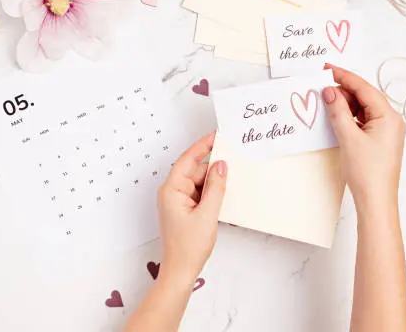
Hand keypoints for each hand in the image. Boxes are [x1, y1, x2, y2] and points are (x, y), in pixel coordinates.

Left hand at [157, 132, 227, 284]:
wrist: (181, 271)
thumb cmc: (188, 247)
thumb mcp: (207, 214)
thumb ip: (216, 187)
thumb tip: (221, 165)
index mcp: (171, 190)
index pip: (187, 160)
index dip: (202, 146)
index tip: (216, 135)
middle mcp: (171, 192)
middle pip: (195, 170)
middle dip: (213, 168)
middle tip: (233, 160)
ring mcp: (177, 200)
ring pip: (198, 181)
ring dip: (213, 183)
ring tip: (230, 182)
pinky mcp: (183, 208)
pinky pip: (199, 193)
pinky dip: (211, 193)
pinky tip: (223, 195)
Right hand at [322, 65, 405, 216]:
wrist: (376, 201)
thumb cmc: (367, 172)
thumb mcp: (348, 138)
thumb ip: (338, 111)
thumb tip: (329, 91)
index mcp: (389, 117)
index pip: (364, 88)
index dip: (344, 76)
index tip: (327, 68)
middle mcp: (391, 121)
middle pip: (365, 96)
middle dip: (343, 90)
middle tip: (321, 86)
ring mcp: (386, 131)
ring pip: (363, 108)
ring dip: (345, 103)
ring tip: (326, 101)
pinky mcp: (379, 140)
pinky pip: (363, 120)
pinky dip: (349, 116)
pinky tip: (336, 116)